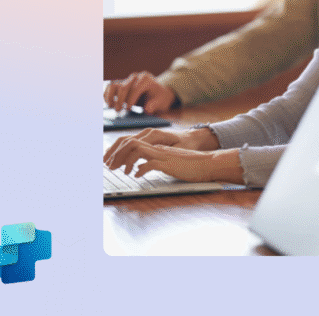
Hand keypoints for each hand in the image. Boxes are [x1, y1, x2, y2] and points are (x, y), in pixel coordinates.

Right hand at [104, 72, 176, 113]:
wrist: (158, 92)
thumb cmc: (160, 97)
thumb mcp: (162, 101)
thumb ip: (155, 104)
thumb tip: (147, 109)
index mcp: (146, 79)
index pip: (135, 88)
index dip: (131, 99)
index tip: (128, 109)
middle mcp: (135, 77)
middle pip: (123, 87)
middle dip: (120, 99)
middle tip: (118, 111)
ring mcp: (127, 79)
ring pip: (114, 85)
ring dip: (110, 96)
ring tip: (111, 106)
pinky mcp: (121, 83)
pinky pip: (110, 87)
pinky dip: (107, 94)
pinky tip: (108, 103)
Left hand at [104, 127, 218, 168]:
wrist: (209, 163)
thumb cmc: (192, 164)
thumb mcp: (171, 161)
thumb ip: (156, 161)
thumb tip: (141, 166)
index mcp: (157, 147)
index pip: (132, 142)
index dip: (118, 150)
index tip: (110, 160)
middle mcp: (158, 148)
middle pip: (130, 143)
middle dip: (116, 154)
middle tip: (109, 166)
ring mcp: (163, 155)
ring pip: (137, 150)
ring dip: (125, 161)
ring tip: (122, 172)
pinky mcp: (169, 163)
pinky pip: (150, 163)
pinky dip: (140, 169)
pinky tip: (137, 175)